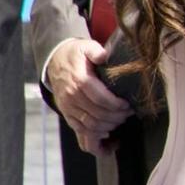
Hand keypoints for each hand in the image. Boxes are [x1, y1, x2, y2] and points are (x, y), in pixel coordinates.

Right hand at [46, 38, 132, 152]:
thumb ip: (96, 51)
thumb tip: (104, 56)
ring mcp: (68, 108)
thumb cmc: (76, 55)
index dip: (116, 105)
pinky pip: (80, 131)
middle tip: (129, 114)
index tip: (128, 105)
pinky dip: (94, 137)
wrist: (55, 61)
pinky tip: (108, 136)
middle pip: (97, 115)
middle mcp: (72, 96)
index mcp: (79, 80)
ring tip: (120, 121)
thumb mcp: (86, 47)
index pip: (100, 99)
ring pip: (89, 126)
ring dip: (108, 127)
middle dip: (116, 117)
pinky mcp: (67, 115)